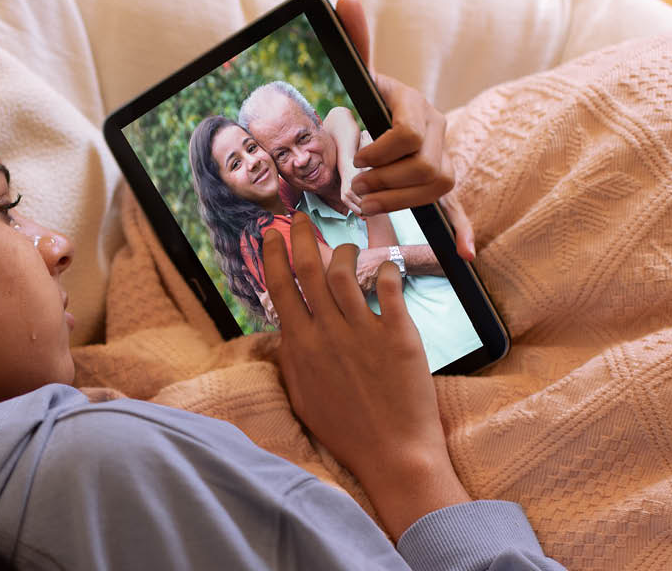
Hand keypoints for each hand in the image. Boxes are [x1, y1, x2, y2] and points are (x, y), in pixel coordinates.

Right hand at [263, 211, 469, 536]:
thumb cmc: (345, 431)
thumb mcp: (302, 397)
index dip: (274, 254)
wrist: (393, 454)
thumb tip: (283, 334)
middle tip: (301, 217)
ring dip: (343, 251)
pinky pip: (390, 289)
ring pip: (347, 273)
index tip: (272, 232)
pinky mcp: (399, 336)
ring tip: (346, 246)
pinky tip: (386, 265)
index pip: (282, 287)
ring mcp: (363, 332)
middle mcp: (328, 333)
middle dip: (302, 237)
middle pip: (310, 270)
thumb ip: (291, 360)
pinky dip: (387, 271)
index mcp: (302, 346)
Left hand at [334, 0, 475, 261]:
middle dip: (385, 182)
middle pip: (423, 168)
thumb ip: (356, 41)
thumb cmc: (375, 99)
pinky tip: (462, 254)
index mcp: (418, 107)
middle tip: (354, 189)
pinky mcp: (446, 186)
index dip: (380, 152)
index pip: (407, 135)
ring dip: (398, 202)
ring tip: (365, 203)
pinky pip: (461, 211)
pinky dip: (462, 232)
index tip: (358, 158)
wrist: (397, 115)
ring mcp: (447, 160)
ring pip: (435, 190)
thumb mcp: (363, 75)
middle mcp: (440, 132)